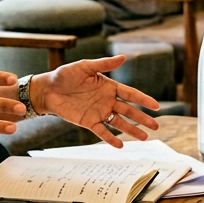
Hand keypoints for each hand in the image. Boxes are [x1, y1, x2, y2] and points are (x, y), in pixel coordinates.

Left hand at [34, 56, 160, 146]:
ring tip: (144, 138)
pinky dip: (111, 138)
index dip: (143, 100)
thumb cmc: (65, 75)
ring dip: (132, 130)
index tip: (156, 106)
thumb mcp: (85, 67)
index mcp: (109, 86)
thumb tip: (123, 57)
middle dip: (143, 118)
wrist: (48, 89)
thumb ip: (104, 64)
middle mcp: (107, 100)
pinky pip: (102, 131)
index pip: (130, 94)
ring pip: (119, 122)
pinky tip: (120, 145)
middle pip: (129, 110)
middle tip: (155, 126)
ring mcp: (99, 112)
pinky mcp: (88, 122)